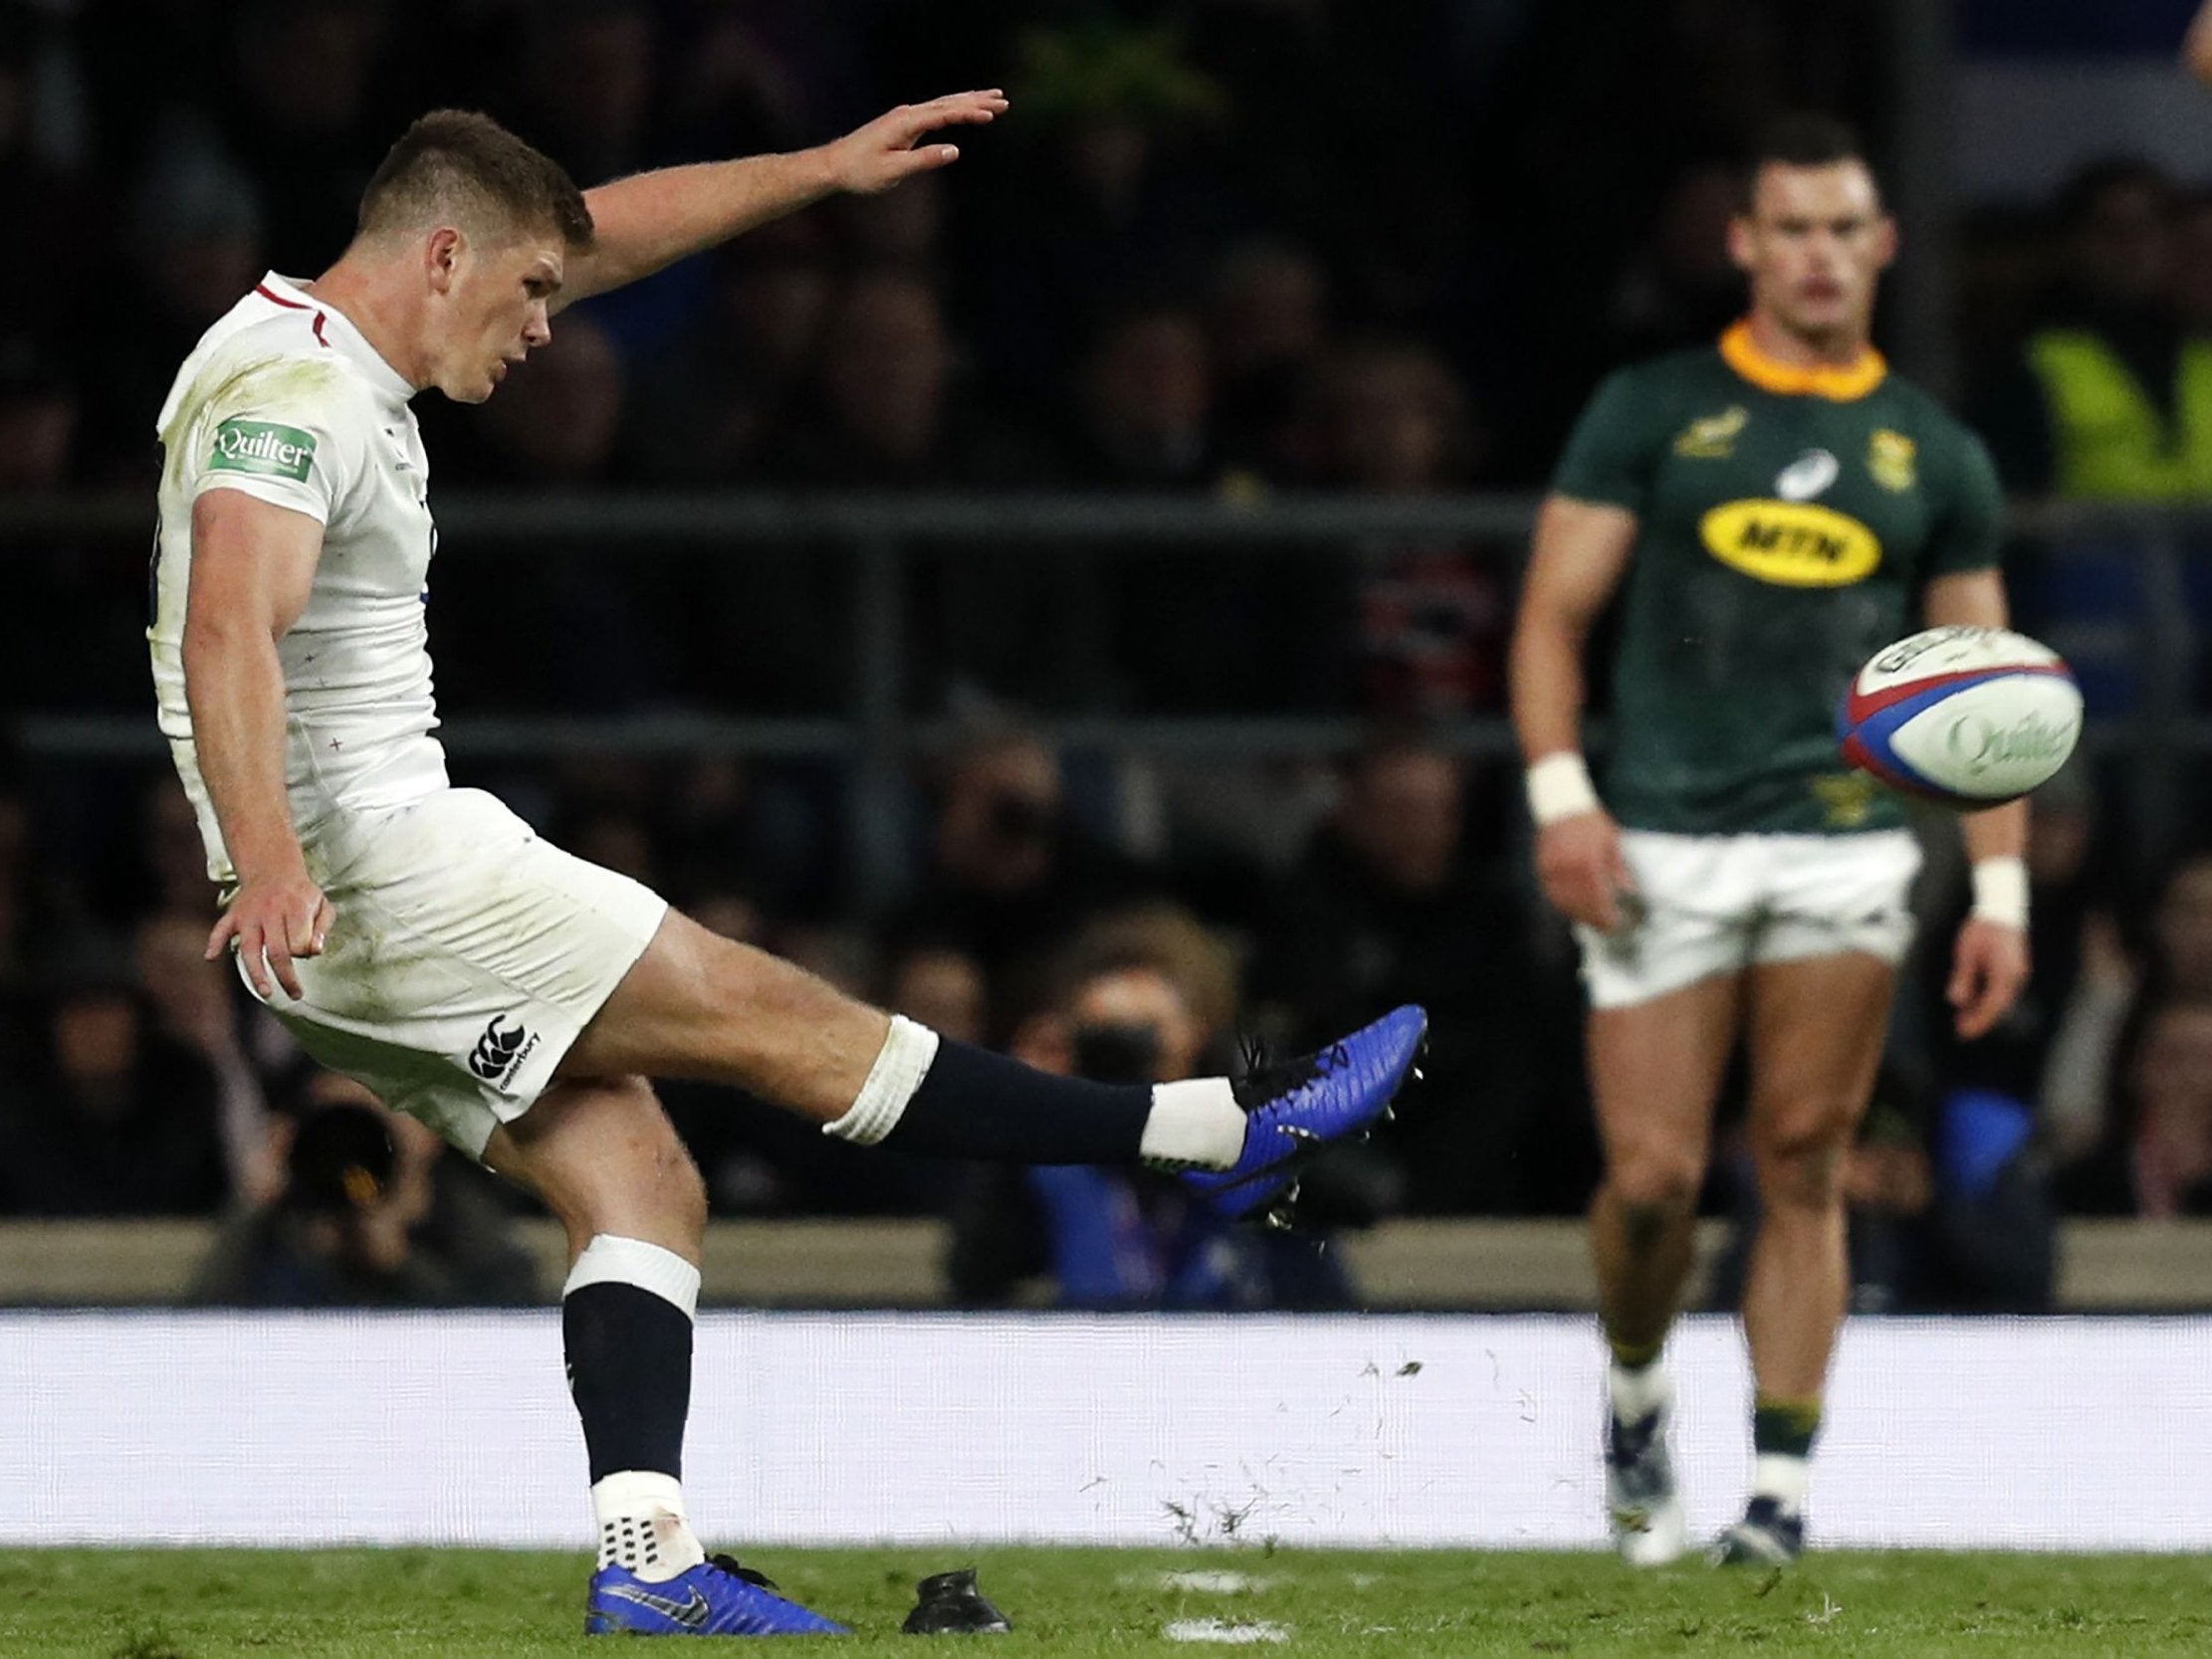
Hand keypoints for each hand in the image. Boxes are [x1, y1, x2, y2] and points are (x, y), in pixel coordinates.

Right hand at [207, 870, 332, 1000]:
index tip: (306, 954)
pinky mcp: (233, 915)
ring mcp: (249, 914)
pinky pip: (220, 929)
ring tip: (266, 992)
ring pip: (249, 948)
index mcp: (295, 908)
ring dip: (256, 973)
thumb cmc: (302, 896)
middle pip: (277, 951)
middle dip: (286, 976)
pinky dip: (214, 942)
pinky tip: (210, 957)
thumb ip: (322, 928)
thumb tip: (315, 951)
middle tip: (295, 995)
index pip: (298, 942)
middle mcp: (270, 912)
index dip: (303, 953)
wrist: (273, 872)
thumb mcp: (322, 905)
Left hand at [824, 90, 1008, 195]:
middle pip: (948, 103)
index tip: (992, 114)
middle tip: (1004, 101)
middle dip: (977, 102)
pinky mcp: (905, 123)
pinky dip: (955, 107)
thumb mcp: (893, 172)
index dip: (970, 114)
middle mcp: (907, 114)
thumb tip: (954, 151)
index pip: (944, 114)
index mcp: (906, 123)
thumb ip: (924, 160)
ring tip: (994, 98)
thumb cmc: (861, 171)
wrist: (835, 164)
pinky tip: (965, 106)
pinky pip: (936, 111)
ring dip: (969, 101)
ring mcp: (906, 116)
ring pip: (943, 104)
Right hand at [1535, 809, 1633, 931]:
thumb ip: (1618, 868)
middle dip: (1593, 919)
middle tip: (1605, 927)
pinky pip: (1550, 893)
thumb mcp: (1611, 840)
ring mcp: (1550, 869)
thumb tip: (1628, 892)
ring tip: (1590, 921)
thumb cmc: (1589, 820)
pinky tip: (1571, 907)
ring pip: (1563, 902)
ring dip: (1577, 914)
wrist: (1559, 802)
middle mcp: (1566, 869)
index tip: (1615, 925)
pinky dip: (1561, 903)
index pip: (1597, 899)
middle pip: (1579, 905)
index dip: (1606, 916)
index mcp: (1587, 862)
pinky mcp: (1539, 868)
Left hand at [1948, 915, 2029, 1040]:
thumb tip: (1957, 1001)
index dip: (1978, 1022)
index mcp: (2006, 974)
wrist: (2001, 908)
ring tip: (1963, 1019)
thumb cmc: (1982, 928)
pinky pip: (2001, 990)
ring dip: (1983, 1009)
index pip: (1992, 1006)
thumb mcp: (1966, 952)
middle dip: (1979, 1019)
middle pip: (1998, 1006)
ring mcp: (2018, 973)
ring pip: (2000, 999)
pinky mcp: (2014, 969)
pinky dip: (1988, 998)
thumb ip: (1963, 977)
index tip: (1963, 1034)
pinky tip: (1973, 1002)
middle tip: (1960, 1030)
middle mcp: (2016, 977)